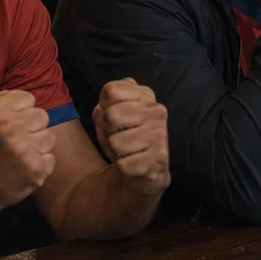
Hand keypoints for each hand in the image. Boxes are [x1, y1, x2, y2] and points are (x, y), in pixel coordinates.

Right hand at [0, 90, 54, 212]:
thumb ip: (5, 102)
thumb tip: (27, 98)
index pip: (29, 99)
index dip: (22, 113)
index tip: (11, 126)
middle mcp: (8, 126)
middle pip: (42, 116)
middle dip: (32, 129)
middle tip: (16, 143)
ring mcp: (22, 147)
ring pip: (49, 137)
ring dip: (38, 148)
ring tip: (20, 157)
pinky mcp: (35, 167)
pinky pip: (50, 158)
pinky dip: (40, 166)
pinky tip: (24, 170)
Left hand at [91, 79, 169, 196]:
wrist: (147, 169)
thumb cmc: (125, 135)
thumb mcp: (113, 112)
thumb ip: (106, 102)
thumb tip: (101, 110)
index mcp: (145, 95)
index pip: (111, 91)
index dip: (103, 107)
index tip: (112, 116)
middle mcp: (156, 112)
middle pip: (111, 115)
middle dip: (107, 129)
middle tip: (117, 135)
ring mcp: (159, 135)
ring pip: (115, 142)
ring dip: (114, 150)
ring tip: (125, 150)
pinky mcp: (158, 160)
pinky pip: (123, 164)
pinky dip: (122, 166)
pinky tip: (132, 163)